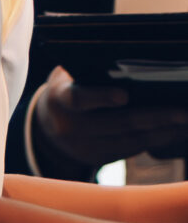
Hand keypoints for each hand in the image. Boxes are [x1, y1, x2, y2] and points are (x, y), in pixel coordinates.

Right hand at [35, 65, 187, 170]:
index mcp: (60, 99)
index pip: (79, 99)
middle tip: (183, 111)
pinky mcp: (96, 160)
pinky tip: (173, 131)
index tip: (124, 95)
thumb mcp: (73, 72)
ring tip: (185, 121)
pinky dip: (153, 141)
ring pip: (127, 141)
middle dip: (153, 117)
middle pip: (116, 124)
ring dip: (161, 132)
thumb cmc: (72, 84)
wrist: (48, 122)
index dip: (101, 97)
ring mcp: (82, 148)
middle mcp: (69, 129)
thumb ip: (95, 69)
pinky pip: (129, 151)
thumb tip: (141, 62)